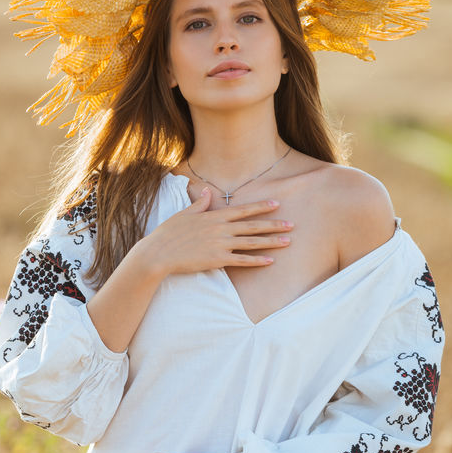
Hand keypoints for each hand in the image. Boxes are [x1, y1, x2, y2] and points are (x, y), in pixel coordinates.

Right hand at [141, 188, 292, 277]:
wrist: (159, 253)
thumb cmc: (169, 233)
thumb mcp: (184, 213)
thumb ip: (199, 203)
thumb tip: (206, 191)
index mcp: (214, 216)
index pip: (243, 210)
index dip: (261, 207)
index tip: (277, 204)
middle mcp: (221, 228)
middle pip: (252, 226)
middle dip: (274, 225)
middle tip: (292, 225)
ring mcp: (220, 244)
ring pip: (251, 242)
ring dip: (271, 242)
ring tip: (287, 241)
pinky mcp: (217, 260)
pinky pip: (242, 260)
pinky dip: (257, 261)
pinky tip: (270, 261)